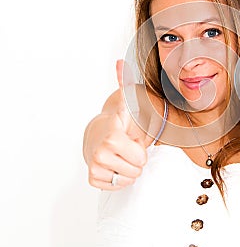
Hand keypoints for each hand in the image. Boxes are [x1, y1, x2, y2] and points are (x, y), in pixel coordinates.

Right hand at [83, 60, 147, 189]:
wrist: (97, 135)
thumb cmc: (117, 123)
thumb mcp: (126, 104)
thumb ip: (125, 84)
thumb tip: (120, 62)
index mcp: (112, 135)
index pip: (139, 156)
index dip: (139, 148)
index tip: (129, 137)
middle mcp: (100, 152)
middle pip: (138, 169)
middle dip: (136, 158)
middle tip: (127, 146)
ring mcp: (95, 166)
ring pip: (129, 178)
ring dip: (129, 167)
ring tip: (121, 154)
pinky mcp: (92, 178)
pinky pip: (117, 185)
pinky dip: (120, 177)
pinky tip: (114, 164)